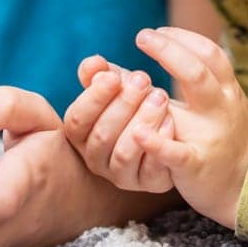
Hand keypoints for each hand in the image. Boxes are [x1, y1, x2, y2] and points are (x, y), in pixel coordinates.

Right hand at [62, 56, 177, 192]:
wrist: (168, 135)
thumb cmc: (133, 106)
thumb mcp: (115, 88)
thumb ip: (99, 74)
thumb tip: (94, 63)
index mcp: (81, 135)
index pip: (77, 120)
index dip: (94, 98)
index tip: (114, 76)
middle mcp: (96, 159)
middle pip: (102, 135)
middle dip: (123, 105)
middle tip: (144, 80)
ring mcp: (121, 176)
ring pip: (124, 154)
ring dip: (143, 122)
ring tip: (160, 97)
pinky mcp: (149, 184)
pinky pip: (152, 169)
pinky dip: (160, 143)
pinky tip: (170, 121)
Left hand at [128, 27, 247, 228]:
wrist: (247, 184)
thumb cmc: (218, 135)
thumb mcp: (207, 103)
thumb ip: (177, 79)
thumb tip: (117, 62)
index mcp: (223, 90)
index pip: (208, 54)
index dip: (182, 39)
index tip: (154, 32)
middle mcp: (219, 109)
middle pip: (197, 73)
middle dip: (168, 51)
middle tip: (142, 37)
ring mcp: (208, 137)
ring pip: (181, 113)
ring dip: (152, 96)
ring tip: (131, 79)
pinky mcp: (197, 165)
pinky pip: (177, 154)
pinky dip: (156, 143)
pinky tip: (136, 133)